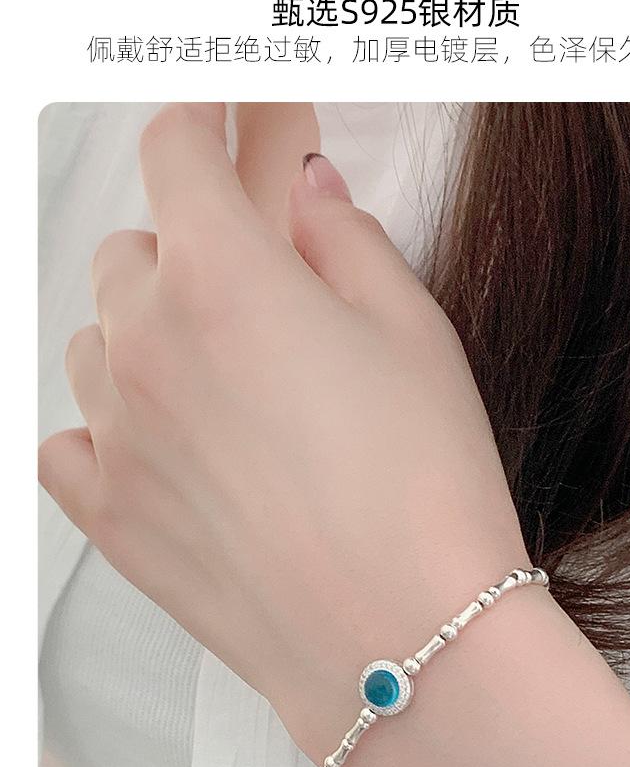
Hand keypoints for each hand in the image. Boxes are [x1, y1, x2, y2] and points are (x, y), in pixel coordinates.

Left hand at [38, 103, 527, 759]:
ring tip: (217, 387)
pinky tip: (160, 448)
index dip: (200, 129)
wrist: (402, 638)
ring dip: (143, 340)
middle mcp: (144, 342)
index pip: (175, 152)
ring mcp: (115, 433)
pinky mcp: (108, 516)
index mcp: (222, 273)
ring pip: (94, 344)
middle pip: (130, 253)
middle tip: (250, 298)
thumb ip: (344, 239)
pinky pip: (67, 443)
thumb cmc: (425, 487)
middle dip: (184, 254)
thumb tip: (303, 194)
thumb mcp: (414, 332)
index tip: (214, 131)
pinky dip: (104, 430)